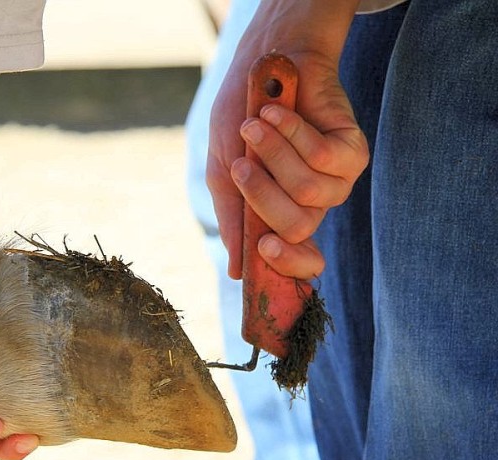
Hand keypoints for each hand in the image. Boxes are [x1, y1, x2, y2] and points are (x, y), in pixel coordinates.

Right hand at [207, 0, 367, 279]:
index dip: (288, 264)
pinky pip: (323, 157)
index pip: (301, 259)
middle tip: (241, 164)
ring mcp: (338, 179)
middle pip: (298, 228)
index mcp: (284, 214)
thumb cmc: (241, 119)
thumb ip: (232, 217)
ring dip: (275, 156)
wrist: (265, 68)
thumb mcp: (225, 172)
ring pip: (309, 192)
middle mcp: (314, 203)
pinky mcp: (353, 150)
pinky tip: (277, 113)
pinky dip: (294, 134)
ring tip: (255, 126)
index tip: (263, 249)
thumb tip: (236, 271)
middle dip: (263, 195)